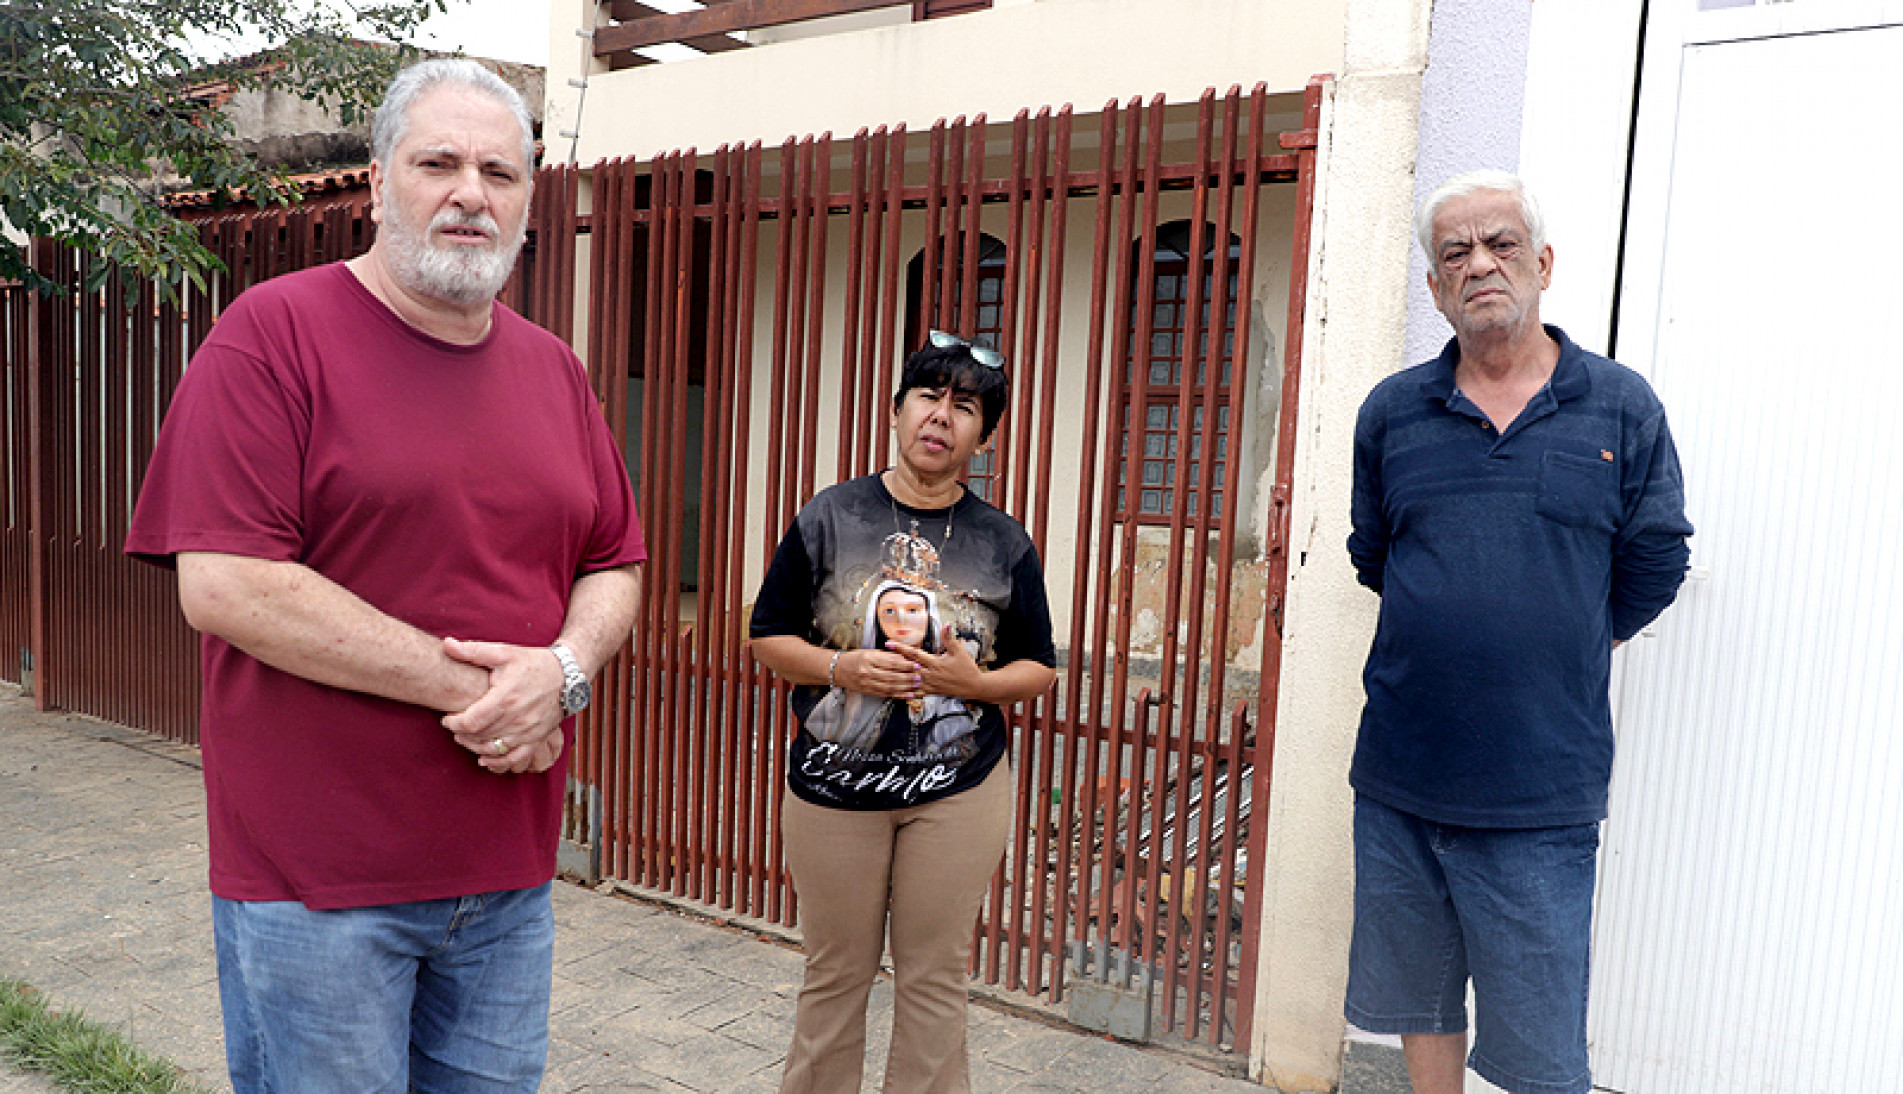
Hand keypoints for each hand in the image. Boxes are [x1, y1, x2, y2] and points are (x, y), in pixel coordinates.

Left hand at [440, 638, 564, 768]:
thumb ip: (473, 651)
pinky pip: (515, 758)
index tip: (446, 718)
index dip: (453, 723)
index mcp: (506, 697)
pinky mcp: (537, 738)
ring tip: (465, 738)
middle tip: (454, 727)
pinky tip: (485, 760)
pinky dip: (498, 763)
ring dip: (474, 747)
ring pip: (494, 749)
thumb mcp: (504, 652)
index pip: (471, 721)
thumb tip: (447, 644)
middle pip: (479, 736)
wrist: (567, 674)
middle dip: (461, 734)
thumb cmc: (533, 662)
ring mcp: (528, 731)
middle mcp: (517, 718)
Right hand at [833, 646, 923, 699]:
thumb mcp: (870, 652)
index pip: (891, 663)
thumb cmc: (856, 658)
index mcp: (869, 659)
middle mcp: (868, 672)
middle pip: (892, 676)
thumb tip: (904, 658)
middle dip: (908, 677)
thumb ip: (887, 656)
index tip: (916, 664)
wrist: (839, 670)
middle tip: (919, 676)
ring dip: (905, 687)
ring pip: (890, 687)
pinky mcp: (869, 691)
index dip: (905, 664)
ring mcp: (868, 683)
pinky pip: (886, 694)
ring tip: (916, 685)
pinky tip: (908, 695)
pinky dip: (899, 695)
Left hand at [887, 625, 984, 701]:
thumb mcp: (959, 651)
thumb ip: (949, 638)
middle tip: (879, 656)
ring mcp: (930, 685)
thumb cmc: (967, 668)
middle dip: (892, 661)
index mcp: (935, 663)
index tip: (889, 643)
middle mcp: (930, 675)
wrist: (974, 686)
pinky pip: (915, 692)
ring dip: (896, 677)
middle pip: (907, 667)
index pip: (914, 654)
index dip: (900, 648)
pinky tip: (896, 690)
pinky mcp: (931, 692)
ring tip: (883, 672)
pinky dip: (905, 691)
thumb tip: (946, 624)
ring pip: (909, 681)